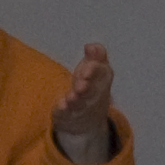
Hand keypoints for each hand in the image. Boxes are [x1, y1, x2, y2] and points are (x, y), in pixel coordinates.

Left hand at [50, 44, 116, 164]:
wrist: (87, 118)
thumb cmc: (89, 84)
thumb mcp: (94, 68)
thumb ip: (95, 56)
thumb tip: (90, 46)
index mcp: (102, 78)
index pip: (102, 72)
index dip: (95, 69)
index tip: (88, 65)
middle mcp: (94, 94)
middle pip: (92, 89)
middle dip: (87, 86)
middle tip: (81, 84)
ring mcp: (82, 106)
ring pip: (81, 102)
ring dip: (77, 99)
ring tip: (71, 97)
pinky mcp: (68, 114)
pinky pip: (68, 113)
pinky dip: (65, 109)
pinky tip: (62, 106)